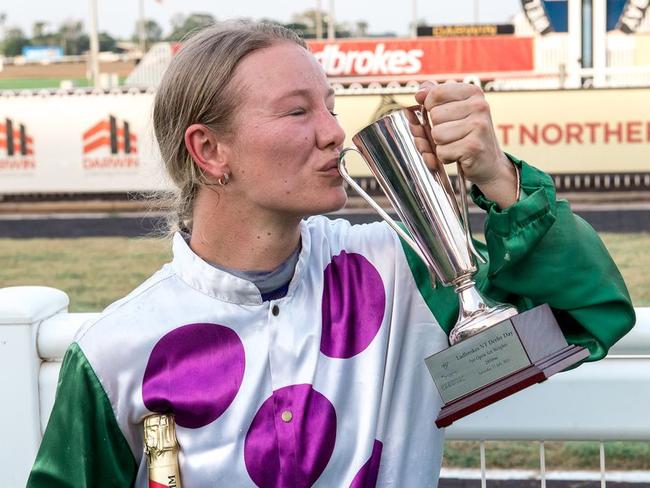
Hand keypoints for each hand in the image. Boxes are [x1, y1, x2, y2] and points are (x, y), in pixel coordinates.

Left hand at [415, 81, 517, 207]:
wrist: (490, 163)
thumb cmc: (467, 135)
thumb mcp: (454, 110)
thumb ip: (435, 97)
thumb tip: (419, 92)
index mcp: (473, 92)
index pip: (435, 93)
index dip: (430, 107)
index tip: (442, 115)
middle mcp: (479, 106)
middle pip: (434, 115)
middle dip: (437, 129)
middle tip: (453, 134)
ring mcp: (478, 126)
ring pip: (436, 134)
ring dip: (441, 144)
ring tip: (456, 144)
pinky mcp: (474, 146)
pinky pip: (442, 152)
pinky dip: (446, 157)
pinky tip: (460, 155)